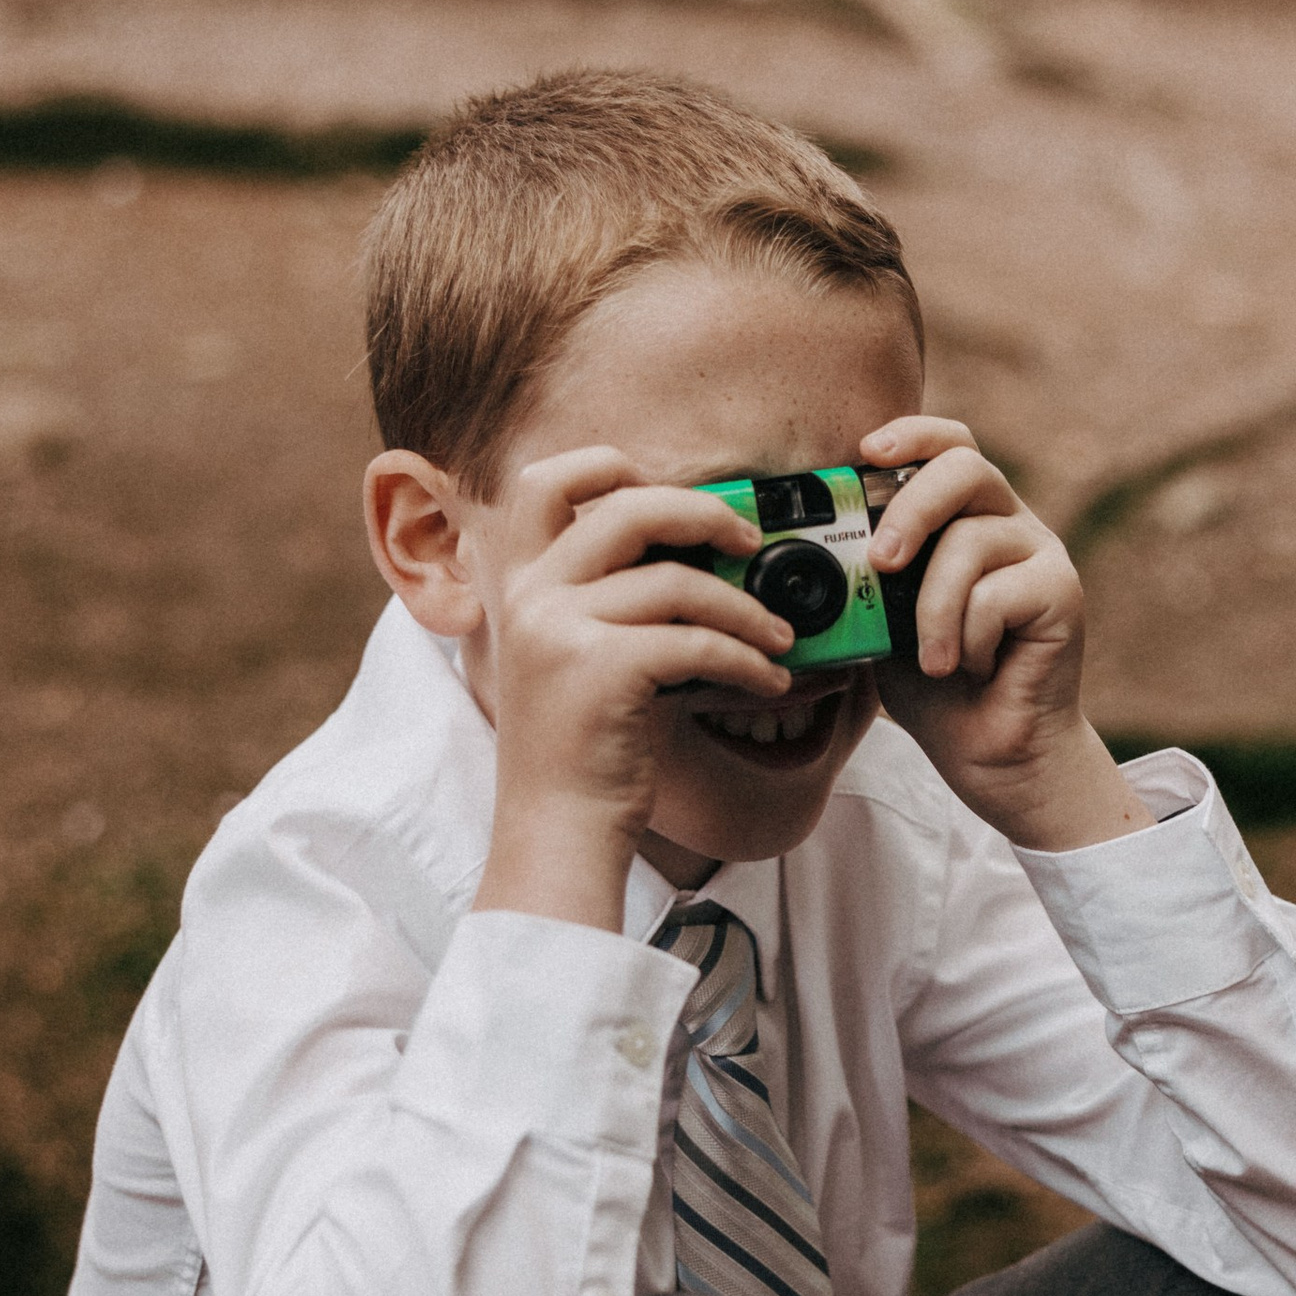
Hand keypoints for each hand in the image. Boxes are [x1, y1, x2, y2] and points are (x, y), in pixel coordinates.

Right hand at [467, 449, 793, 925]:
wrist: (557, 831)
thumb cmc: (581, 746)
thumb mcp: (568, 656)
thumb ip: (603, 598)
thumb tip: (696, 550)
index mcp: (517, 582)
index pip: (543, 481)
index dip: (608, 464)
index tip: (670, 489)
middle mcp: (529, 595)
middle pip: (627, 507)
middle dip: (704, 515)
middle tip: (751, 543)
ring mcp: (558, 629)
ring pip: (676, 581)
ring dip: (744, 609)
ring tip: (779, 639)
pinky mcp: (599, 669)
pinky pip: (697, 641)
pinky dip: (746, 660)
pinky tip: (769, 682)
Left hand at [862, 417, 1149, 854]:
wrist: (995, 755)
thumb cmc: (937, 687)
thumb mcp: (882, 622)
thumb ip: (864, 577)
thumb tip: (803, 550)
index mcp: (964, 516)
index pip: (947, 444)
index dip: (911, 434)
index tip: (865, 453)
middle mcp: (1008, 521)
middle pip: (964, 466)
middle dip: (910, 508)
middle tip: (881, 564)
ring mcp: (1040, 552)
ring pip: (971, 540)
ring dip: (933, 608)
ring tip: (930, 660)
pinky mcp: (1061, 590)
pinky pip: (996, 593)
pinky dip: (967, 638)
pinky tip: (973, 668)